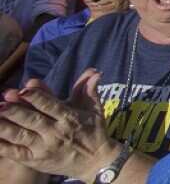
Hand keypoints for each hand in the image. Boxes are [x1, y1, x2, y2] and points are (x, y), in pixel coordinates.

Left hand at [0, 72, 121, 181]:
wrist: (96, 162)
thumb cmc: (93, 132)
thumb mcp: (94, 109)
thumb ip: (88, 89)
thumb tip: (94, 71)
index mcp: (69, 117)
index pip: (50, 105)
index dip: (36, 97)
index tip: (23, 89)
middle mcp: (55, 132)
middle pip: (32, 120)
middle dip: (16, 110)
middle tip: (2, 101)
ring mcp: (44, 148)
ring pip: (21, 136)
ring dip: (6, 126)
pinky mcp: (36, 160)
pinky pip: (16, 153)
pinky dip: (3, 146)